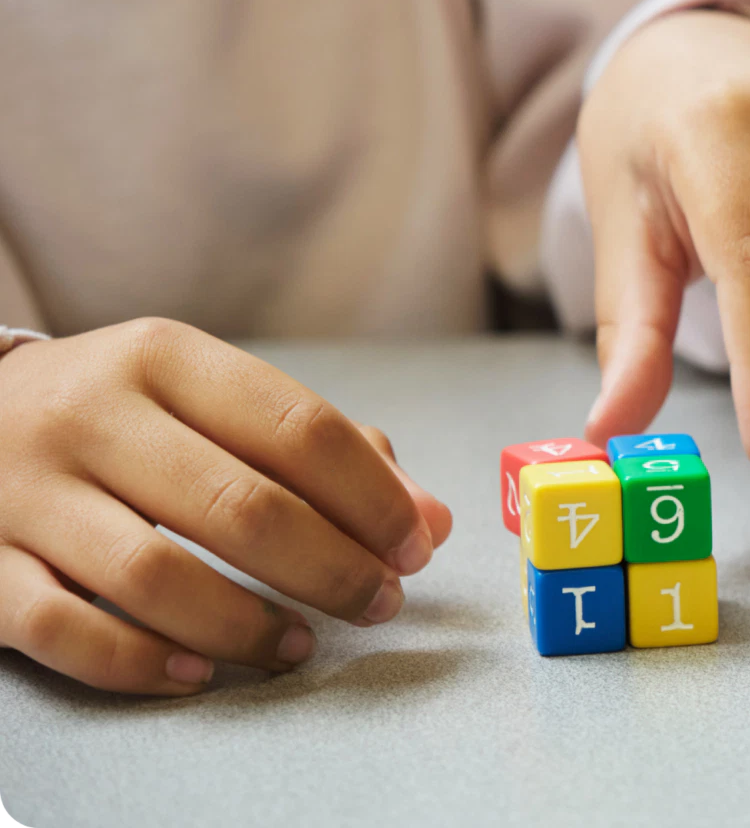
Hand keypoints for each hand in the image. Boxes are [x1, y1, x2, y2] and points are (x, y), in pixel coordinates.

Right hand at [0, 320, 452, 695]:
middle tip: (378, 604)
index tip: (416, 546)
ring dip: (245, 624)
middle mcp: (92, 415)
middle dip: (332, 568)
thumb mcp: (206, 397)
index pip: (297, 429)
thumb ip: (322, 452)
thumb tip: (429, 520)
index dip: (372, 498)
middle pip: (242, 506)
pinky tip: (199, 672)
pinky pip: (63, 631)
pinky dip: (140, 663)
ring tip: (298, 646)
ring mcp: (26, 492)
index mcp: (165, 358)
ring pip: (154, 576)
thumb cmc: (119, 414)